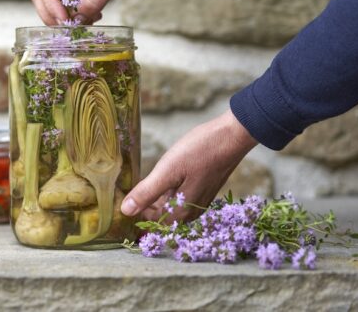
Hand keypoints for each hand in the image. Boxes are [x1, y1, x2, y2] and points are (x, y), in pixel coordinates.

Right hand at [30, 0, 161, 24]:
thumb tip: (78, 21)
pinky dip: (76, 14)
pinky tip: (93, 16)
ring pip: (53, 0)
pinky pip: (68, 3)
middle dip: (53, 13)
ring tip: (84, 22)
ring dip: (65, 15)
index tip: (65, 22)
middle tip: (69, 29)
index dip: (51, 5)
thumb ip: (93, 0)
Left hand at [121, 110, 257, 221]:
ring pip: (173, 206)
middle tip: (132, 188)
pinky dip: (170, 191)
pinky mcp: (205, 188)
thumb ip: (147, 192)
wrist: (232, 136)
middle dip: (147, 205)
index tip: (125, 196)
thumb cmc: (200, 151)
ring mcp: (201, 199)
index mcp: (182, 211)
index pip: (153, 222)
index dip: (138, 211)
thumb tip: (125, 211)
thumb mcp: (168, 170)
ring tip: (146, 183)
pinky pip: (183, 197)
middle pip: (163, 216)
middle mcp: (193, 211)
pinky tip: (167, 177)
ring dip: (159, 198)